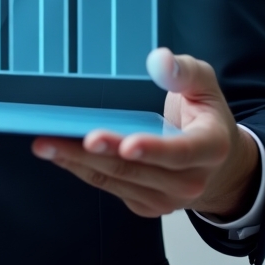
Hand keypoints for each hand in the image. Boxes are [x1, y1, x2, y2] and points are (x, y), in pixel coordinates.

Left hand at [31, 48, 259, 219]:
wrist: (219, 167)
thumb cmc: (206, 118)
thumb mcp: (204, 85)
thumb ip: (184, 71)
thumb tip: (159, 60)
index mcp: (209, 148)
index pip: (179, 152)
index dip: (152, 148)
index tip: (126, 143)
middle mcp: (189, 181)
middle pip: (135, 169)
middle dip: (94, 153)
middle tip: (58, 139)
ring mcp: (165, 198)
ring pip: (116, 179)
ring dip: (76, 162)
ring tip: (45, 145)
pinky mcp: (145, 204)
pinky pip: (109, 186)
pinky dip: (82, 169)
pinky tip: (59, 154)